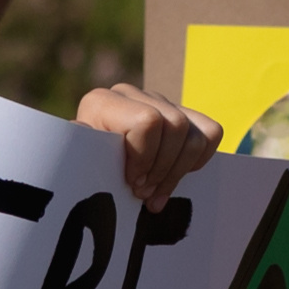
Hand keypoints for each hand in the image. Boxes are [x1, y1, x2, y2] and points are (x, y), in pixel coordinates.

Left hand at [73, 81, 211, 209]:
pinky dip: (199, 159)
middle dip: (163, 168)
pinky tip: (175, 173)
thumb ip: (80, 152)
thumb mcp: (79, 167)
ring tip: (156, 193)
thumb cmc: (83, 177)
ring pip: (196, 133)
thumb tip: (82, 133)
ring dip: (179, 170)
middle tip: (145, 194)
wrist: (86, 176)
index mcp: (102, 103)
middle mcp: (129, 95)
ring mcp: (157, 102)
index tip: (132, 182)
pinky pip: (210, 132)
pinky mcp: (179, 113)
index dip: (145, 157)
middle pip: (176, 126)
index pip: (148, 121)